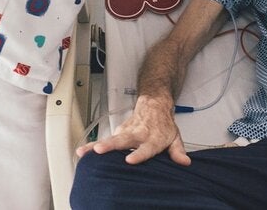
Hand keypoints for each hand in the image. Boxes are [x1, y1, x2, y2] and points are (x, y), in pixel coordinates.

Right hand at [75, 96, 190, 165]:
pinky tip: (82, 152)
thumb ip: (177, 150)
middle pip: (124, 141)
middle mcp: (138, 134)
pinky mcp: (118, 132)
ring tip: (85, 153)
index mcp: (152, 138)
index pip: (145, 148)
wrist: (154, 104)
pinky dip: (92, 146)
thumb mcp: (174, 136)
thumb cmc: (162, 124)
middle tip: (100, 150)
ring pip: (110, 139)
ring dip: (97, 145)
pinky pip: (105, 139)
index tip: (130, 160)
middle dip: (111, 146)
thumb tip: (184, 162)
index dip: (138, 154)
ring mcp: (126, 132)